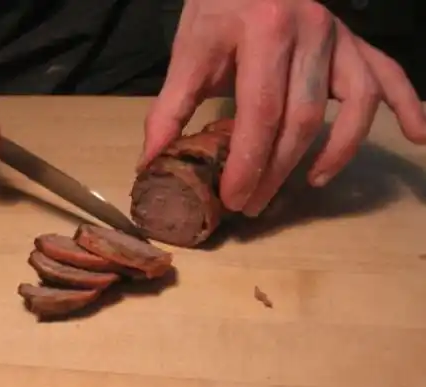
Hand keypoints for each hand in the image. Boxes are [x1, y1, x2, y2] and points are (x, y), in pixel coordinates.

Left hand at [140, 0, 425, 216]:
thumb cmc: (217, 8)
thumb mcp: (189, 54)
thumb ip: (169, 109)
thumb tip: (150, 163)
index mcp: (264, 33)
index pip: (261, 114)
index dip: (248, 164)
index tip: (234, 200)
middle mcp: (311, 32)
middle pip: (302, 119)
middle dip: (277, 170)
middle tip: (254, 204)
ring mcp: (340, 36)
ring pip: (352, 105)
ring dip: (336, 151)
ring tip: (311, 183)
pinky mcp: (355, 41)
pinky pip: (389, 75)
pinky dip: (407, 105)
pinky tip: (417, 135)